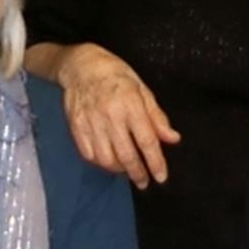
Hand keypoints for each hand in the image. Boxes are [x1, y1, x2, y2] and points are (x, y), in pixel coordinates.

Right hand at [54, 43, 180, 188]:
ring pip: (106, 159)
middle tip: (144, 182)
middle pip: (126, 155)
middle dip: (138, 173)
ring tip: (127, 169)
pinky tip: (109, 161)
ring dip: (119, 170)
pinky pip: (89, 155)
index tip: (161, 177)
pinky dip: (101, 163)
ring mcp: (91, 123)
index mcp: (130, 104)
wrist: (81, 66)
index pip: (146, 140)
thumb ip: (157, 117)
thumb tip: (172, 138)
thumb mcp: (142, 89)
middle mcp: (110, 116)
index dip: (155, 162)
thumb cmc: (116, 75)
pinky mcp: (76, 128)